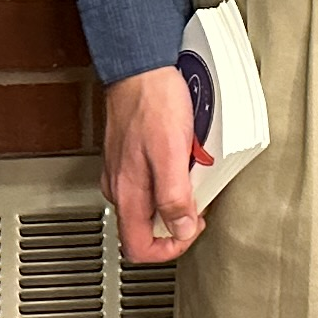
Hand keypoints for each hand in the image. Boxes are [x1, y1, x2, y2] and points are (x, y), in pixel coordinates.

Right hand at [102, 66, 202, 264]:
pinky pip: (149, 181)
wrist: (140, 68)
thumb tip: (182, 230)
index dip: (169, 249)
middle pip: (145, 228)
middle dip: (176, 222)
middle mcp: (119, 186)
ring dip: (174, 199)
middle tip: (198, 202)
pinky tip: (182, 161)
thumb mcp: (171, 153)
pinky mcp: (129, 155)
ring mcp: (122, 171)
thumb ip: (174, 196)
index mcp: (126, 192)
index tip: (190, 232)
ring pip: (148, 204)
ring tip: (192, 177)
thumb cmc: (153, 102)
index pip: (138, 247)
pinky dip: (169, 178)